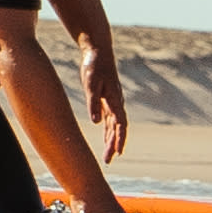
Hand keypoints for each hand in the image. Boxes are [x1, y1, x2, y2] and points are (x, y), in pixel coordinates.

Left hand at [78, 39, 130, 161]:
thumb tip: (96, 122)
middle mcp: (117, 103)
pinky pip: (110, 120)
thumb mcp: (91, 83)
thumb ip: (93, 103)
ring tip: (109, 157)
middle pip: (118, 128)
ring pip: (115, 126)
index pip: (120, 124)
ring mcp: (113, 102)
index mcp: (115, 100)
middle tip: (109, 160)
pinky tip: (107, 141)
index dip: (120, 139)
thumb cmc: (94, 66)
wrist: (98, 52)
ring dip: (112, 141)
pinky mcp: (107, 100)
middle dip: (115, 145)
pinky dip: (109, 132)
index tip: (118, 152)